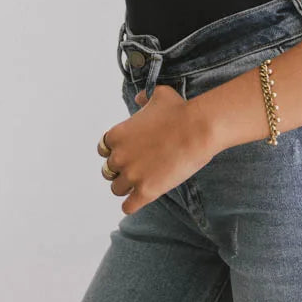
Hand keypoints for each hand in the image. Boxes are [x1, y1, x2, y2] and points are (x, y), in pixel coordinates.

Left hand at [98, 84, 216, 215]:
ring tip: (142, 183)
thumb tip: (139, 98)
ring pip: (117, 189)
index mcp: (116, 135)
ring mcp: (132, 175)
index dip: (117, 152)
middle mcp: (119, 156)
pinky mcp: (146, 191)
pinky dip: (132, 205)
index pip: (103, 150)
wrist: (198, 129)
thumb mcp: (158, 95)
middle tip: (139, 168)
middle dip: (122, 170)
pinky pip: (128, 207)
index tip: (130, 153)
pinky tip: (140, 200)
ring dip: (127, 187)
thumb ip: (144, 97)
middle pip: (108, 171)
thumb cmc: (180, 110)